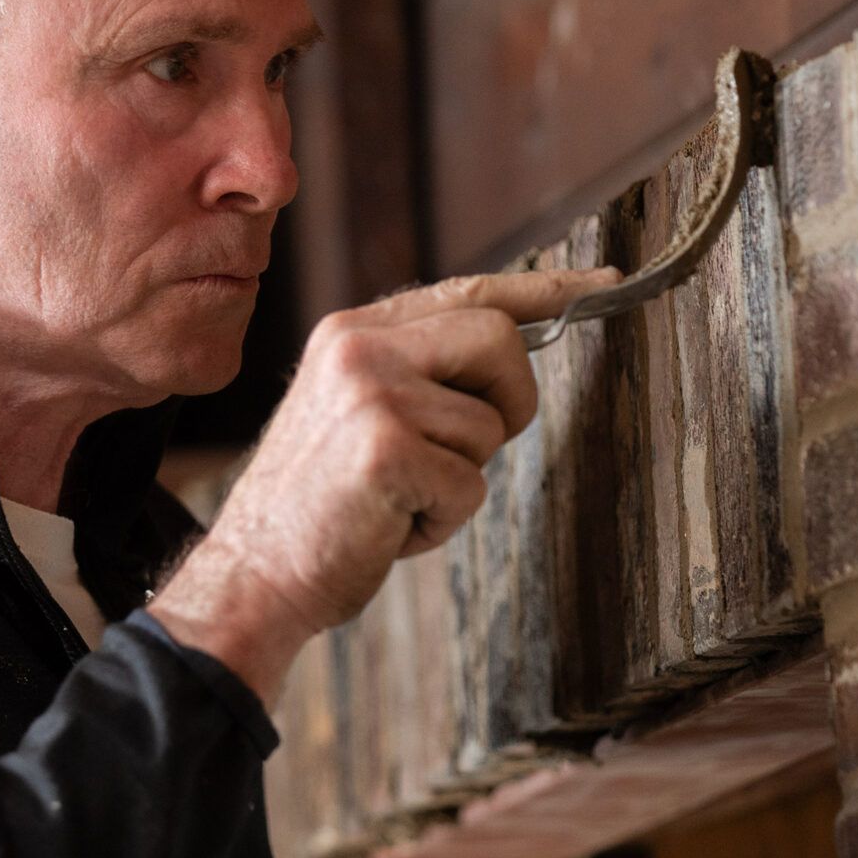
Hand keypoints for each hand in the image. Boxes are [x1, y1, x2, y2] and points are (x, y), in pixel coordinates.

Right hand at [148, 266, 621, 701]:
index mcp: (352, 330)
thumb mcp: (356, 411)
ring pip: (487, 426)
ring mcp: (370, 394)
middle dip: (508, 402)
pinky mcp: (385, 451)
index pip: (469, 290)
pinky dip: (441, 521)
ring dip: (459, 479)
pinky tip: (390, 527)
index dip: (544, 290)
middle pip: (497, 339)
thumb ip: (418, 371)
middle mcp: (358, 347)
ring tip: (396, 501)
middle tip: (464, 452)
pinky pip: (470, 485)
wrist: (252, 573)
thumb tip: (512, 349)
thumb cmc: (318, 506)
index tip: (604, 283)